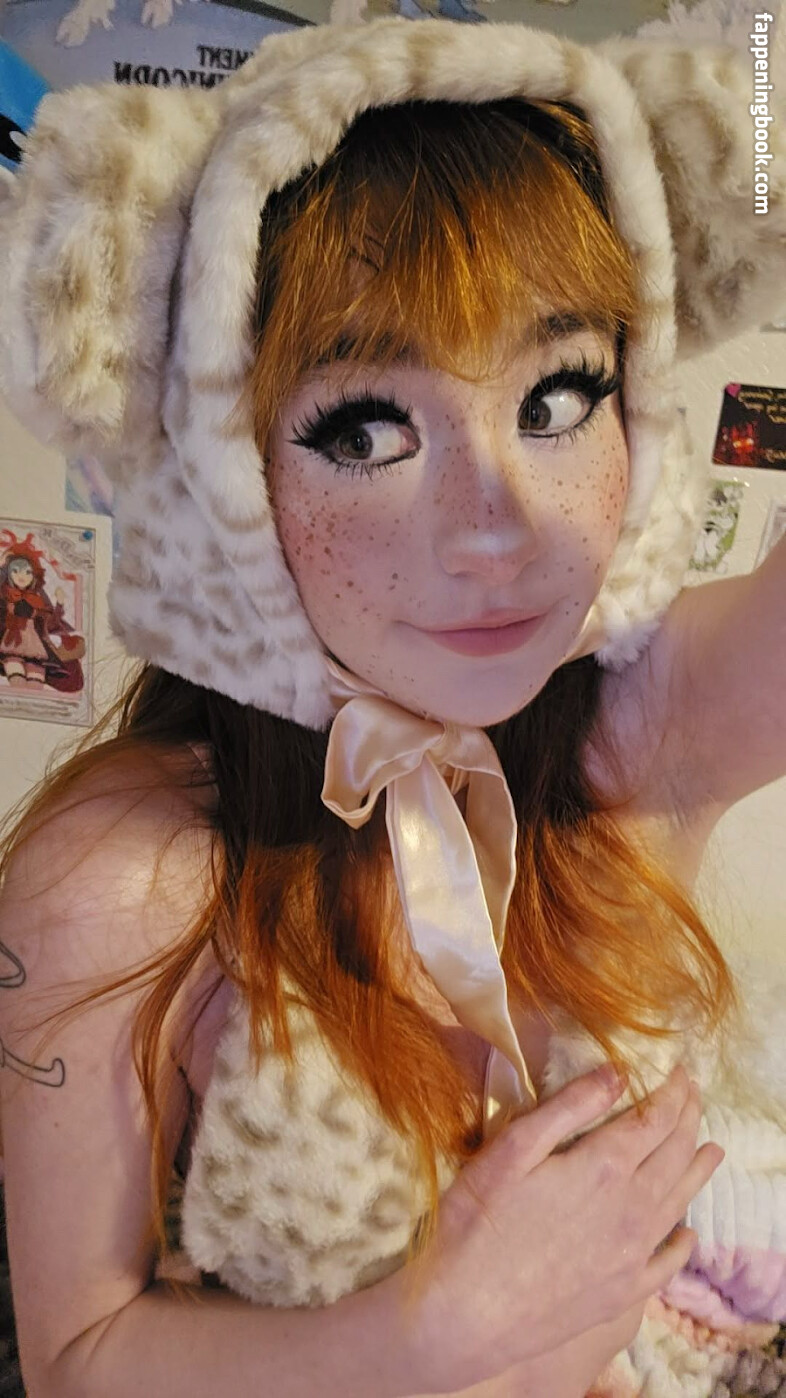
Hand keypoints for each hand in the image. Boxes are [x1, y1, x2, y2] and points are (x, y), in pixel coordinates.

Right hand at [407, 1064, 719, 1394]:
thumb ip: (568, 1108)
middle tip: (694, 1095)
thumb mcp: (512, 1149)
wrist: (464, 1314)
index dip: (672, 1092)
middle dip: (688, 1120)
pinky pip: (667, 1263)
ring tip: (712, 1150)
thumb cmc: (475, 1223)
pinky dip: (683, 1242)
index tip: (682, 1071)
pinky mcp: (621, 1294)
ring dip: (697, 1171)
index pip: (654, 1120)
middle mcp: (629, 1211)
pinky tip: (687, 1233)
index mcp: (602, 1168)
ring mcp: (630, 1256)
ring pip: (678, 1204)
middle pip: (674, 1156)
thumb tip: (617, 1075)